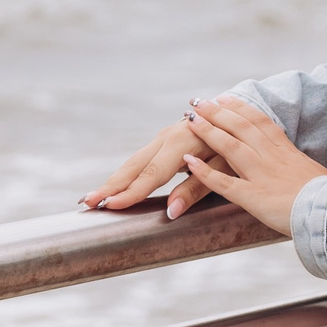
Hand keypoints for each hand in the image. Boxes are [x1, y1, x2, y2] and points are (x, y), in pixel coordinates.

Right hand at [83, 111, 233, 220]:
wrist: (239, 115)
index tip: (110, 205)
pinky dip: (124, 174)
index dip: (131, 192)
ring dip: (113, 181)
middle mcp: (168, 136)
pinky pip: (141, 160)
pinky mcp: (164, 140)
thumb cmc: (237, 145)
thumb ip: (198, 188)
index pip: (152, 174)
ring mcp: (164, 136)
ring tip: (92, 198)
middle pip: (134, 166)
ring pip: (134, 162)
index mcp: (183, 142)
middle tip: (87, 203)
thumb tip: (171, 211)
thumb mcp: (226, 166)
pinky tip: (112, 187)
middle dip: (110, 186)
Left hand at [174, 96, 326, 236]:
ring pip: (230, 146)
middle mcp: (272, 157)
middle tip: (199, 101)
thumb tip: (299, 168)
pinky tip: (189, 162)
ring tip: (189, 119)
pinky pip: (224, 183)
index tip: (224, 98)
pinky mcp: (253, 197)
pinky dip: (204, 172)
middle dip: (217, 112)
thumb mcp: (314, 174)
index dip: (240, 108)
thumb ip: (299, 168)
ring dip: (207, 131)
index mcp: (286, 151)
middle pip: (241, 126)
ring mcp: (261, 175)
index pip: (260, 121)